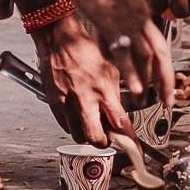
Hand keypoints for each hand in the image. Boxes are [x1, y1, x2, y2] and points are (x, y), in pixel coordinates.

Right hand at [28, 5, 136, 139]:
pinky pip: (66, 127)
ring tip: (92, 122)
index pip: (120, 124)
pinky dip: (74, 126)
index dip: (130, 140)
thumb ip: (114, 96)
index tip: (134, 148)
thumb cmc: (84, 51)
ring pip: (80, 136)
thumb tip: (118, 116)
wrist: (59, 40)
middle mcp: (85, 100)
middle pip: (97, 139)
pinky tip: (78, 114)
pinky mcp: (54, 105)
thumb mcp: (110, 70)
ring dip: (88, 134)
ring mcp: (67, 104)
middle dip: (105, 142)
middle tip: (108, 137)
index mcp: (103, 90)